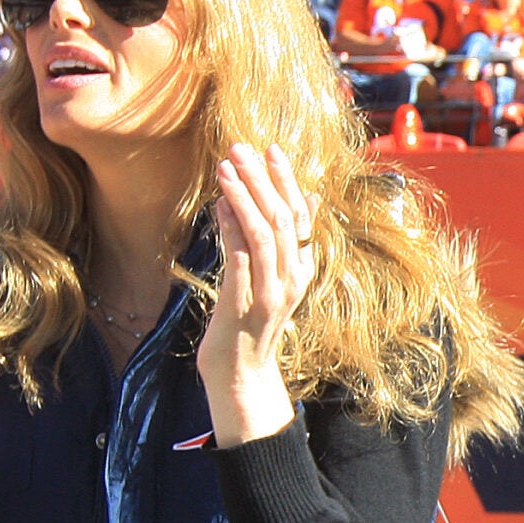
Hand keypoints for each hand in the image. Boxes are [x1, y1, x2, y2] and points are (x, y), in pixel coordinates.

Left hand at [196, 144, 316, 447]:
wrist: (242, 375)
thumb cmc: (250, 324)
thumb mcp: (273, 279)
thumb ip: (283, 241)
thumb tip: (304, 198)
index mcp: (301, 269)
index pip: (299, 216)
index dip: (287, 181)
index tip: (271, 149)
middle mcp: (292, 278)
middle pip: (282, 218)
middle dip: (263, 179)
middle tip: (242, 147)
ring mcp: (271, 292)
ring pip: (265, 234)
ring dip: (246, 196)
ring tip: (227, 166)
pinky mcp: (246, 304)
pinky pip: (241, 258)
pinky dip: (231, 227)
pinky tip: (219, 203)